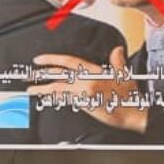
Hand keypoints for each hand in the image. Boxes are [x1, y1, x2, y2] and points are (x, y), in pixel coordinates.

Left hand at [28, 46, 146, 134]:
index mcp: (95, 72)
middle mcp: (86, 82)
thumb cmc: (129, 96)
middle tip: (31, 75)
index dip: (52, 59)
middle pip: (59, 75)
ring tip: (32, 89)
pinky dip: (54, 98)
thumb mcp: (124, 75)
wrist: (132, 113)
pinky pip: (63, 100)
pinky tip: (48, 99)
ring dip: (42, 89)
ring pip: (57, 89)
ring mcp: (83, 94)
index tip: (40, 60)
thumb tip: (117, 50)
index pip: (69, 62)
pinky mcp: (82, 105)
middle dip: (43, 74)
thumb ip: (117, 61)